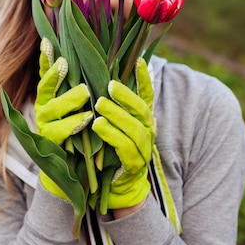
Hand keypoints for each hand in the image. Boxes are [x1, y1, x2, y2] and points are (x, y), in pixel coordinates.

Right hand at [35, 38, 91, 198]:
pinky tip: (86, 119)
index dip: (45, 59)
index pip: (46, 73)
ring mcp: (45, 126)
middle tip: (66, 63)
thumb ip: (87, 84)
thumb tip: (98, 57)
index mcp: (52, 96)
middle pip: (44, 88)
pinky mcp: (51, 144)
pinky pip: (59, 132)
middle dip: (53, 75)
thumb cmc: (85, 130)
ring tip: (85, 92)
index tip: (47, 43)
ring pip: (51, 109)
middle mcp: (44, 108)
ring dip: (68, 100)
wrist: (80, 169)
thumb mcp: (86, 104)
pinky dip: (73, 124)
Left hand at [93, 58, 154, 209]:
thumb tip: (96, 76)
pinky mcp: (134, 163)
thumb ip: (108, 102)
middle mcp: (147, 130)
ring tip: (99, 103)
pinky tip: (98, 125)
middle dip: (125, 96)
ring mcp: (144, 148)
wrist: (115, 184)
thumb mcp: (109, 121)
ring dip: (116, 114)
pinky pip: (125, 147)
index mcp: (142, 118)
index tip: (137, 60)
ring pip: (134, 128)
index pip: (147, 95)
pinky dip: (111, 135)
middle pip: (140, 109)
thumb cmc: (109, 147)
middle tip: (109, 85)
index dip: (144, 79)